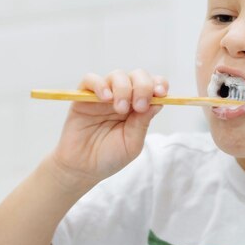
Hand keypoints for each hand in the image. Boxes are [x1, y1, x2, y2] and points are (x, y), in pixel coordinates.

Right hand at [47, 69, 167, 191]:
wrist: (82, 168)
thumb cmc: (109, 157)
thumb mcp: (132, 144)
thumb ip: (143, 123)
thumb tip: (158, 102)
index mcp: (138, 107)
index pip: (152, 86)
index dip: (158, 85)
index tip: (161, 94)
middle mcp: (122, 97)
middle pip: (137, 75)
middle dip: (143, 87)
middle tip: (139, 106)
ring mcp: (103, 96)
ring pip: (117, 75)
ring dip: (123, 89)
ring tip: (120, 109)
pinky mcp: (83, 97)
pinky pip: (90, 80)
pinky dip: (100, 84)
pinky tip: (105, 98)